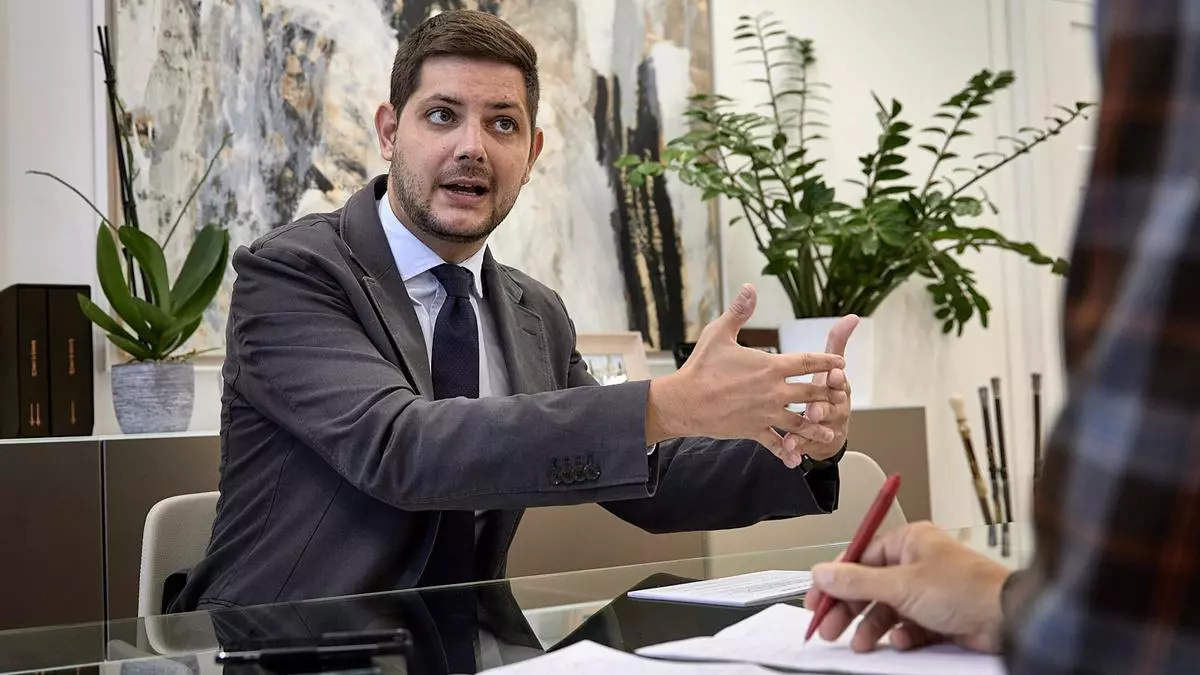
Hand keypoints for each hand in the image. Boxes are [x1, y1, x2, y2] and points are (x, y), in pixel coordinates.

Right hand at [646, 284, 844, 467]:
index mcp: (771, 366)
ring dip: (817, 426)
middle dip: (829, 393)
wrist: (684, 402)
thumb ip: (739, 311)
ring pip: (801, 422)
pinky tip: (795, 459)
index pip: (808, 362)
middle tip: (842, 394)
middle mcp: (774, 392)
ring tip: (831, 429)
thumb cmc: (701, 366)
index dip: (828, 361)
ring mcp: (766, 414)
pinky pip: (776, 443)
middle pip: (812, 392)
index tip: (841, 363)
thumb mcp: (719, 333)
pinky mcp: (754, 431)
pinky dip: (786, 452)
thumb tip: (749, 288)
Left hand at [783, 315, 857, 460]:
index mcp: (837, 387)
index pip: (839, 381)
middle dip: (821, 409)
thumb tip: (852, 316)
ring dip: (804, 436)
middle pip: (830, 409)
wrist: (827, 424)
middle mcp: (835, 408)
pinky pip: (803, 449)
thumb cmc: (826, 388)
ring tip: (791, 440)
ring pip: (815, 432)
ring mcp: (824, 428)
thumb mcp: (831, 365)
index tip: (835, 374)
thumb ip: (837, 342)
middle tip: (811, 410)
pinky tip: (787, 457)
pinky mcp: (812, 443)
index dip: (838, 378)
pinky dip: (796, 453)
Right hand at [804, 522, 1009, 653]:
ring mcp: (928, 590)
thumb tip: (823, 572)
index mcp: (908, 542)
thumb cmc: (967, 589)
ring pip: (887, 609)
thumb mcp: (900, 584)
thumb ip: (856, 581)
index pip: (859, 557)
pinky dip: (902, 635)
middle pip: (869, 586)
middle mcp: (917, 563)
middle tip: (830, 627)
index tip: (817, 598)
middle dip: (849, 608)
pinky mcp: (939, 616)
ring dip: (872, 627)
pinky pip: (908, 626)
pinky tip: (903, 641)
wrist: (1008, 619)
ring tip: (861, 643)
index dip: (835, 579)